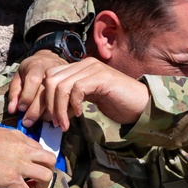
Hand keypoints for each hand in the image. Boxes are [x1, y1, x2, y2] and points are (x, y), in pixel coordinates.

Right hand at [0, 124, 55, 187]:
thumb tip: (6, 145)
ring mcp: (20, 166)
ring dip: (40, 186)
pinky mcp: (12, 180)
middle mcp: (24, 150)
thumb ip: (7, 138)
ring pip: (45, 177)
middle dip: (47, 171)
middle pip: (50, 161)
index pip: (40, 149)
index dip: (38, 160)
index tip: (30, 167)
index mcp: (19, 138)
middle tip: (35, 178)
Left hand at [7, 50, 67, 117]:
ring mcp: (65, 76)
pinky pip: (68, 100)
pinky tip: (56, 118)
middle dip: (36, 111)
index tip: (21, 109)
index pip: (33, 80)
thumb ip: (15, 91)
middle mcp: (52, 69)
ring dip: (50, 114)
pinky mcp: (73, 83)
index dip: (27, 96)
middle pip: (45, 92)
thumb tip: (12, 110)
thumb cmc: (32, 69)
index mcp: (38, 65)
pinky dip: (62, 112)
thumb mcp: (20, 75)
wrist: (51, 58)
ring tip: (40, 122)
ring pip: (57, 98)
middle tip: (28, 123)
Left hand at [24, 57, 149, 130]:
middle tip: (55, 123)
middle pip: (51, 79)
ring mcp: (93, 69)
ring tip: (65, 123)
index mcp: (80, 67)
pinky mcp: (101, 77)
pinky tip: (81, 114)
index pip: (50, 75)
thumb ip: (71, 98)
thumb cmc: (116, 104)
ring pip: (61, 85)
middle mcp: (85, 64)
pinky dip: (74, 104)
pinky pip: (77, 89)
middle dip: (49, 103)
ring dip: (60, 108)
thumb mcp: (88, 99)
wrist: (141, 104)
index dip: (46, 97)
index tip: (50, 117)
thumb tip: (51, 110)